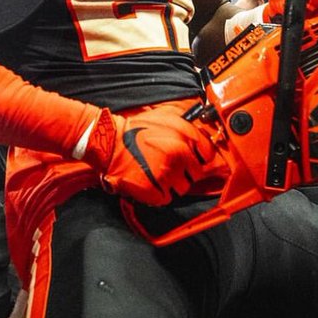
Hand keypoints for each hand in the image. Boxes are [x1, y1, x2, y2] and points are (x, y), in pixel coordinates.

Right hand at [95, 104, 226, 206]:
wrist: (110, 143)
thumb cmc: (136, 129)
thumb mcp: (166, 118)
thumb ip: (187, 129)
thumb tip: (202, 141)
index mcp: (184, 136)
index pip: (208, 154)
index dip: (199, 157)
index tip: (192, 159)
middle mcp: (179, 155)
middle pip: (196, 174)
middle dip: (186, 172)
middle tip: (170, 168)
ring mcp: (166, 174)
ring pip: (182, 189)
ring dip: (173, 185)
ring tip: (158, 175)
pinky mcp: (154, 190)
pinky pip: (166, 199)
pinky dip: (159, 194)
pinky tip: (151, 183)